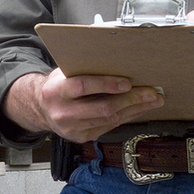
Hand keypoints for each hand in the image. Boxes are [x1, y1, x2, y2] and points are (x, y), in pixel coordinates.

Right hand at [2, 68, 163, 143]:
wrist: (41, 108)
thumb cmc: (57, 85)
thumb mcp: (64, 71)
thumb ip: (84, 67)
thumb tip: (114, 56)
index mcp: (56, 90)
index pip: (83, 86)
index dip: (106, 84)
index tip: (127, 82)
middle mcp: (63, 112)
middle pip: (102, 107)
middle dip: (131, 99)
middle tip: (150, 92)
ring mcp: (72, 128)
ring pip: (109, 119)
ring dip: (134, 109)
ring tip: (151, 100)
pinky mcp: (81, 137)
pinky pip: (109, 127)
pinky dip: (126, 117)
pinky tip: (137, 109)